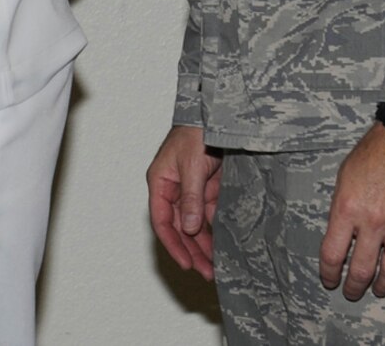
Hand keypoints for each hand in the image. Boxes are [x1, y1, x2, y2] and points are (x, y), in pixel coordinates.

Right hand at [147, 125, 221, 278]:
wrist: (217, 113)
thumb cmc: (195, 132)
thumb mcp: (192, 165)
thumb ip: (191, 197)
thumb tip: (188, 228)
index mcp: (160, 182)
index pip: (162, 221)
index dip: (173, 244)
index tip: (186, 264)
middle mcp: (173, 189)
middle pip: (179, 227)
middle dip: (191, 250)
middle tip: (206, 272)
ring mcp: (192, 189)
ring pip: (195, 224)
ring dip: (204, 244)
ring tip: (216, 265)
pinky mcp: (208, 187)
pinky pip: (209, 214)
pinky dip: (215, 229)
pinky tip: (224, 244)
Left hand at [319, 124, 384, 299]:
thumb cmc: (375, 151)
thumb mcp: (345, 175)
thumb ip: (343, 207)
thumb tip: (343, 233)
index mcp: (348, 208)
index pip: (333, 253)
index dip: (329, 273)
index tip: (329, 281)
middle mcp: (374, 221)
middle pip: (362, 268)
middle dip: (355, 286)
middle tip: (352, 293)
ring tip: (380, 291)